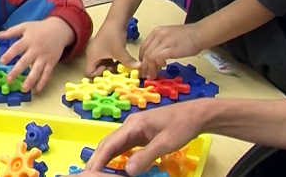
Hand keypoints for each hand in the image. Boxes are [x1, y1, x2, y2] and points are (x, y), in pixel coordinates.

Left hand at [0, 17, 74, 92]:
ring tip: (23, 89)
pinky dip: (43, 82)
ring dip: (30, 80)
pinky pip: (47, 73)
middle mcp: (35, 50)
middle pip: (25, 61)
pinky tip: (37, 90)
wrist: (59, 30)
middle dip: (16, 71)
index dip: (9, 54)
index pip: (17, 48)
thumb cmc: (40, 28)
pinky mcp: (51, 62)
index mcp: (28, 40)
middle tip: (9, 80)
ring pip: (36, 70)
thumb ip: (12, 31)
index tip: (2, 61)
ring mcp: (44, 57)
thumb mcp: (26, 26)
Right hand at [84, 101, 205, 175]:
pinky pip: (125, 147)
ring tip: (98, 174)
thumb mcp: (165, 143)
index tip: (89, 173)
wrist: (196, 114)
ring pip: (115, 146)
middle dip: (97, 160)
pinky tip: (115, 168)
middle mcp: (130, 125)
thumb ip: (146, 156)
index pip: (109, 143)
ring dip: (106, 159)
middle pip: (108, 144)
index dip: (98, 159)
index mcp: (133, 124)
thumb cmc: (182, 125)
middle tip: (89, 176)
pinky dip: (117, 158)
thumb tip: (126, 172)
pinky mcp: (141, 134)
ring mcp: (135, 129)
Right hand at [85, 22, 139, 77]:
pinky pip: (106, 59)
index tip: (109, 73)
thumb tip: (137, 69)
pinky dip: (113, 62)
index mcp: (91, 57)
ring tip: (119, 66)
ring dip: (110, 67)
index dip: (99, 75)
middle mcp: (92, 55)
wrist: (117, 20)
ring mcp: (98, 51)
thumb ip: (128, 63)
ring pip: (102, 65)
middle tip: (116, 71)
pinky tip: (121, 61)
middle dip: (106, 72)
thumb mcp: (121, 52)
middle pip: (96, 70)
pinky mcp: (104, 48)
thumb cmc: (113, 34)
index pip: (89, 73)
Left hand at [139, 24, 202, 78]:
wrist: (199, 34)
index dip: (141, 58)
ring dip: (150, 68)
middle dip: (144, 66)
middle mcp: (158, 34)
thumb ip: (160, 45)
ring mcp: (164, 41)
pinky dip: (157, 65)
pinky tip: (162, 67)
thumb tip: (154, 59)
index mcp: (157, 31)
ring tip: (152, 75)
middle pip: (145, 52)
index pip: (143, 46)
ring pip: (150, 57)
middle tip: (145, 74)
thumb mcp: (169, 36)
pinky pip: (158, 58)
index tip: (143, 66)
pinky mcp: (171, 48)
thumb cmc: (187, 37)